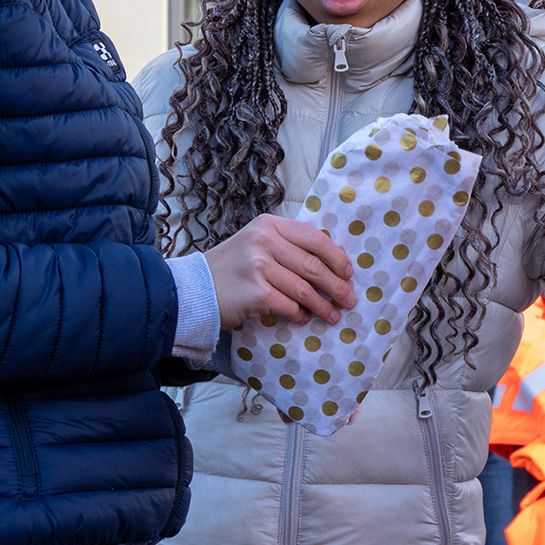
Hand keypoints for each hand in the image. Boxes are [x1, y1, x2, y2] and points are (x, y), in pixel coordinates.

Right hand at [205, 214, 355, 327]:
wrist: (195, 288)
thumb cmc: (231, 268)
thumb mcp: (256, 243)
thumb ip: (286, 247)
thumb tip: (329, 266)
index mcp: (269, 225)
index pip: (314, 238)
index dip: (336, 256)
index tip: (348, 271)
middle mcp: (264, 241)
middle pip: (313, 265)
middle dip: (336, 285)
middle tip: (349, 298)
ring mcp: (259, 267)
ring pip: (305, 290)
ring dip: (323, 305)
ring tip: (334, 314)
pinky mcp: (256, 293)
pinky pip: (290, 307)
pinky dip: (300, 315)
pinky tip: (303, 319)